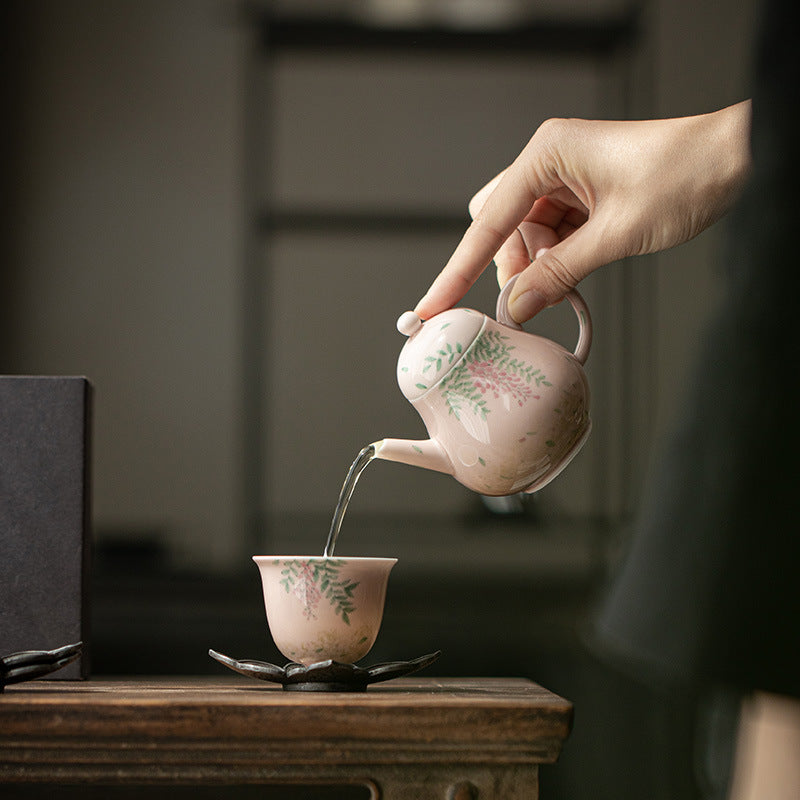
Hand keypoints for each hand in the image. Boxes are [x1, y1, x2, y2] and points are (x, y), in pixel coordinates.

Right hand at [415, 101, 751, 322]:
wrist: (738, 158)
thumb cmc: (686, 173)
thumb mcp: (618, 233)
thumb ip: (560, 273)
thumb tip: (517, 308)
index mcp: (547, 155)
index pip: (487, 222)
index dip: (458, 269)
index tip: (433, 304)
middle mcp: (549, 164)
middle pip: (501, 229)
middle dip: (515, 267)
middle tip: (538, 296)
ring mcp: (565, 181)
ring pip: (526, 238)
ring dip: (542, 267)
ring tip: (571, 281)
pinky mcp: (582, 198)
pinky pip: (552, 238)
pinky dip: (559, 261)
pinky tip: (578, 271)